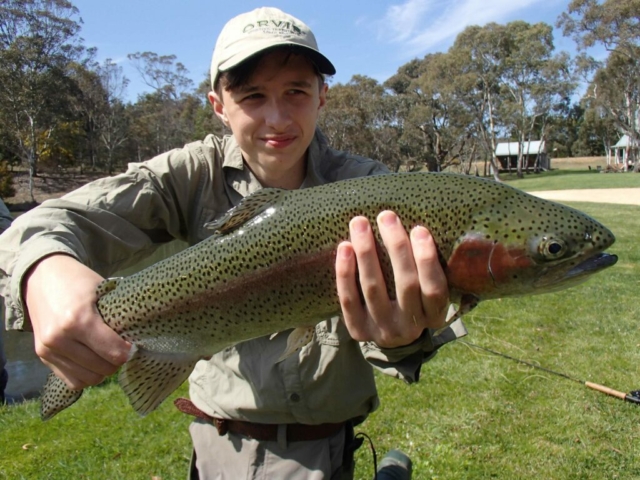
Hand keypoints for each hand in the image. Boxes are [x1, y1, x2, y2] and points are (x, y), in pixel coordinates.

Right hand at [23, 254, 130, 389]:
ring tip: (107, 354)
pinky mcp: (42, 356)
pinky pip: (72, 381)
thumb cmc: (78, 281)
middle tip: (122, 349)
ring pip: (87, 379)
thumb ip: (117, 316)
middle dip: (116, 361)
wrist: (41, 276)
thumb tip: (141, 337)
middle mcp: (59, 338)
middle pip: (102, 369)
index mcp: (77, 319)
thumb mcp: (102, 290)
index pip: (113, 352)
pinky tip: (92, 360)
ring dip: (102, 370)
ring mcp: (47, 350)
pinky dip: (86, 375)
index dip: (129, 351)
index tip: (134, 344)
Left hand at [336, 211, 448, 347]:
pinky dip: (345, 272)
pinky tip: (344, 247)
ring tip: (360, 223)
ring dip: (366, 252)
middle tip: (386, 216)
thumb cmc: (412, 299)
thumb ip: (427, 268)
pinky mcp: (358, 330)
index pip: (434, 289)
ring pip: (374, 288)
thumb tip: (417, 226)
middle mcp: (410, 327)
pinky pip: (349, 299)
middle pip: (405, 284)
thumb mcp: (428, 291)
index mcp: (434, 316)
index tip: (419, 229)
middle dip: (396, 247)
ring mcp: (383, 330)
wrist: (390, 335)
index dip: (427, 260)